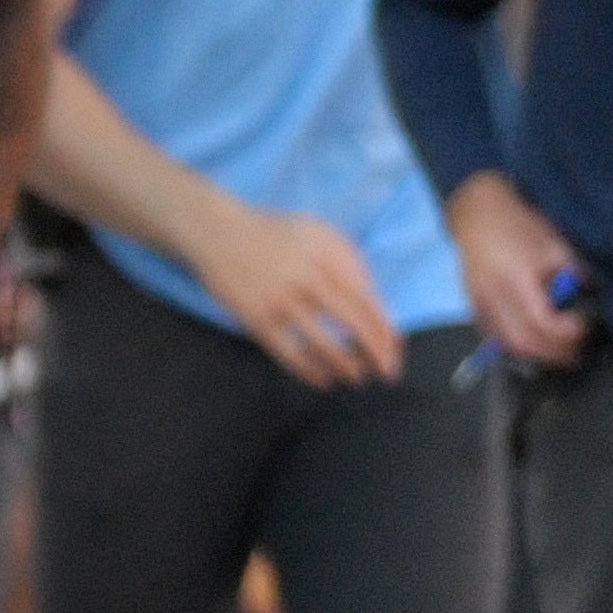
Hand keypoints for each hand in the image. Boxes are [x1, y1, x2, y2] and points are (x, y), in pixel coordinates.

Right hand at [181, 199, 398, 387]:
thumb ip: (346, 261)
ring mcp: (281, 300)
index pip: (366, 297)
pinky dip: (308, 370)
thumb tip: (373, 302)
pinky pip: (288, 352)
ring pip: (323, 342)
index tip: (395, 347)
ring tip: (356, 378)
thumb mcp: (318, 233)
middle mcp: (309, 277)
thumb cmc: (273, 234)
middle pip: (353, 321)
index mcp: (329, 254)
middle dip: (375, 351)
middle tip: (387, 372)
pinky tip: (322, 380)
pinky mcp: (256, 318)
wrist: (217, 232)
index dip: (384, 327)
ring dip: (345, 365)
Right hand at [445, 172, 589, 369]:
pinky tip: (535, 341)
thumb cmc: (517, 224)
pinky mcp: (474, 308)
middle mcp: (493, 296)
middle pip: (523, 343)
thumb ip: (571, 270)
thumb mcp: (553, 242)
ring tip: (558, 352)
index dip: (565, 332)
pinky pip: (496, 338)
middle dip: (553, 353)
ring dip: (535, 354)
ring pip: (507, 346)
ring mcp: (480, 305)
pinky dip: (517, 345)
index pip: (541, 321)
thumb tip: (585, 294)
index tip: (583, 327)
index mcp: (515, 277)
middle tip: (576, 352)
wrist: (477, 214)